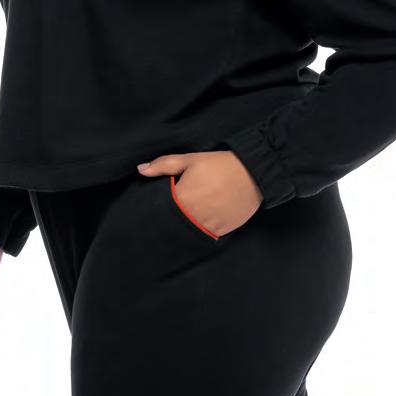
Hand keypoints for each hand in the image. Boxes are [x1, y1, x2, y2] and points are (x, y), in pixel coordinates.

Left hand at [136, 150, 261, 235]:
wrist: (254, 173)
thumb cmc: (220, 164)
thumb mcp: (190, 160)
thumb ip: (163, 165)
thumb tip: (140, 169)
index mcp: (183, 198)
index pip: (161, 211)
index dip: (157, 210)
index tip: (158, 209)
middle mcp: (194, 216)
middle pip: (175, 224)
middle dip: (173, 220)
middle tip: (177, 212)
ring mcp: (209, 225)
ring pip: (190, 231)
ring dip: (188, 226)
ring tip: (193, 215)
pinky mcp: (222, 231)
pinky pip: (206, 234)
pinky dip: (203, 228)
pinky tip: (206, 218)